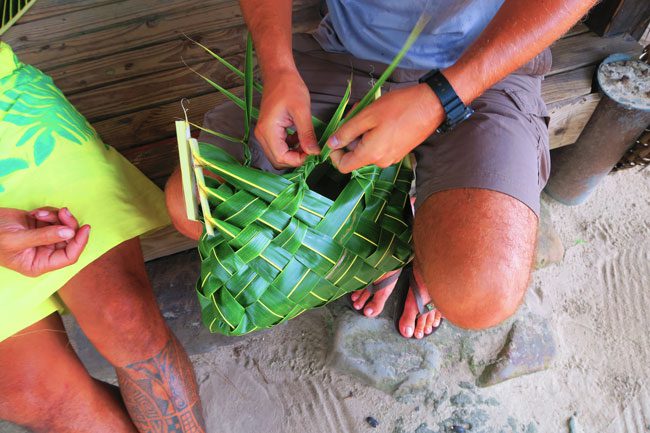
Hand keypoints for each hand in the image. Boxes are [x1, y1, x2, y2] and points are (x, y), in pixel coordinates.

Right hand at [0, 207, 90, 276]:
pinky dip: (49, 212)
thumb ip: (44, 236)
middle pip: (70, 239)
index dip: (80, 243)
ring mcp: (43, 238)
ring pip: (63, 226)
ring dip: (56, 216)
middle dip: (68, 224)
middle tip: (63, 212)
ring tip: (39, 214)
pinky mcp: (40, 225)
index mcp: (40, 264)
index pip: (69, 257)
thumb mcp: (17, 239)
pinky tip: (35, 212)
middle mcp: (44, 253)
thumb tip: (70, 233)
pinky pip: (55, 217)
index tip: (85, 228)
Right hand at [255, 68, 319, 167]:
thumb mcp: (302, 111)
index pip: (281, 157)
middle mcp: (262, 134)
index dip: (298, 160)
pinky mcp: (268, 131)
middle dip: (296, 159)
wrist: (279, 74)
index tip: (313, 153)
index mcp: (268, 130)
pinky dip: (291, 147)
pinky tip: (300, 137)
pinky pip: (279, 147)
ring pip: (278, 155)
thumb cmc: (289, 87)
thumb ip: (307, 134)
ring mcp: (264, 133)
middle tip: (311, 150)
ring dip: (294, 153)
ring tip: (307, 143)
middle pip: (278, 160)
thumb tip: (314, 153)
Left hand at [328, 84, 443, 172]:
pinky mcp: (399, 151)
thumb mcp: (367, 115)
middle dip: (351, 135)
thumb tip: (331, 144)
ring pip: (367, 148)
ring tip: (370, 111)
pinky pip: (379, 146)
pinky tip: (381, 116)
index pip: (343, 166)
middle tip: (356, 112)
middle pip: (355, 155)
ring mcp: (392, 157)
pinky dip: (374, 133)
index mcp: (371, 155)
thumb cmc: (400, 107)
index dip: (334, 154)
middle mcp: (381, 161)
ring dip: (363, 131)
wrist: (432, 105)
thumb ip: (346, 132)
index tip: (335, 137)